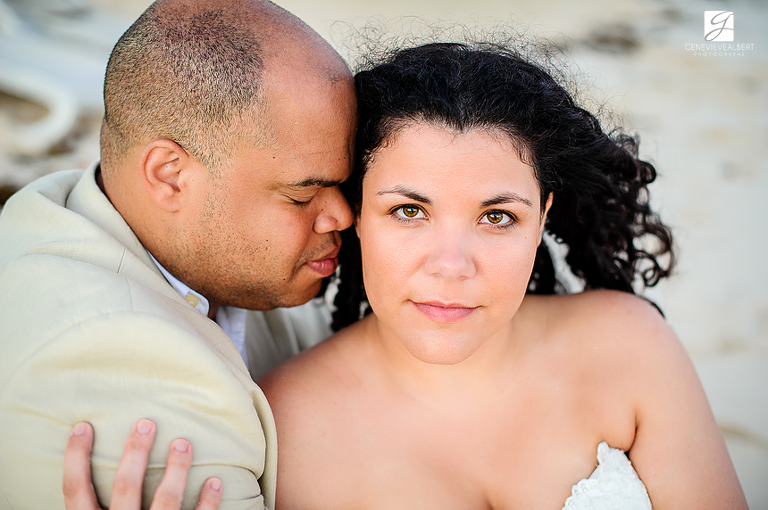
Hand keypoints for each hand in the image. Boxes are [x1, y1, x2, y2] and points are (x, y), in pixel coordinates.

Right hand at [63, 419, 221, 509]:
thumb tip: (86, 492)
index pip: (75, 491)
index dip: (76, 458)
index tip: (83, 426)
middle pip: (123, 486)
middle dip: (135, 452)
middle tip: (146, 423)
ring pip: (166, 501)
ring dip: (176, 469)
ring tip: (184, 442)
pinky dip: (208, 503)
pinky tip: (215, 481)